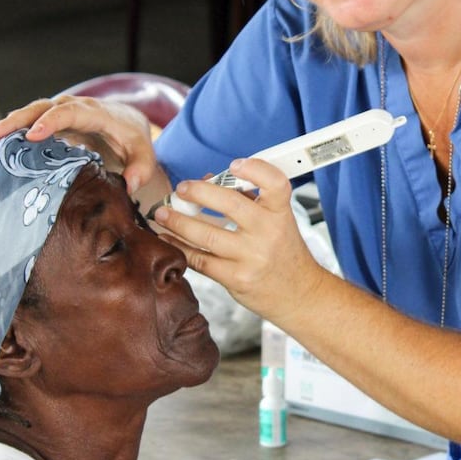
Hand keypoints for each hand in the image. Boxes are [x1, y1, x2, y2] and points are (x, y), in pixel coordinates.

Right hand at [0, 95, 158, 193]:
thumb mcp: (144, 152)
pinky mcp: (45, 124)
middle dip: (13, 123)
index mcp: (92, 112)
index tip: (34, 134)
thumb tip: (130, 185)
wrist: (126, 121)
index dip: (51, 121)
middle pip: (38, 110)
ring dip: (0, 128)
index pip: (69, 112)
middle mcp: (68, 108)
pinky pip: (21, 127)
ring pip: (24, 116)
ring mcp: (54, 115)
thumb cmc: (132, 138)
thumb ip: (141, 167)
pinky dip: (0, 135)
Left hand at [152, 156, 325, 326]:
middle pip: (230, 204)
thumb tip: (206, 181)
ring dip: (178, 222)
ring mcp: (252, 257)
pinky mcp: (236, 279)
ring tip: (163, 213)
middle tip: (181, 189)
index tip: (234, 165)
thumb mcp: (276, 221)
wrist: (298, 294)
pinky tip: (169, 238)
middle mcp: (269, 233)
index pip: (275, 184)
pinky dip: (180, 247)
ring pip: (207, 235)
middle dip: (198, 193)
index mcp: (281, 213)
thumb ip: (248, 199)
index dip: (255, 170)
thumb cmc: (282, 251)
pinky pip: (201, 260)